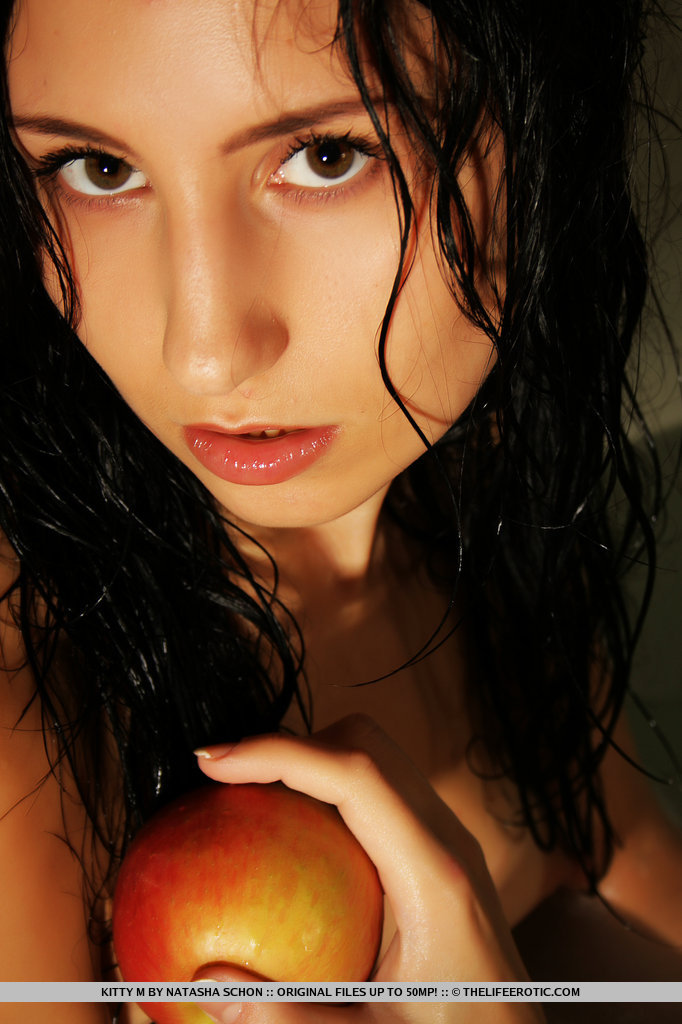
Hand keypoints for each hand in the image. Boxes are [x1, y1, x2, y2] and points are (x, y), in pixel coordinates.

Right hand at [192, 714, 544, 1023]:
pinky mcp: (437, 847)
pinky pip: (377, 791)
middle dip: (290, 742)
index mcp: (435, 874)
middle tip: (222, 776)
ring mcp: (446, 836)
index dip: (280, 752)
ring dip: (309, 758)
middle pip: (364, 743)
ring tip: (246, 791)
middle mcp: (446, 837)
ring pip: (373, 756)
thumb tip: (203, 980)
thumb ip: (289, 1018)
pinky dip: (326, 787)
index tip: (212, 762)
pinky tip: (287, 831)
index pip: (354, 774)